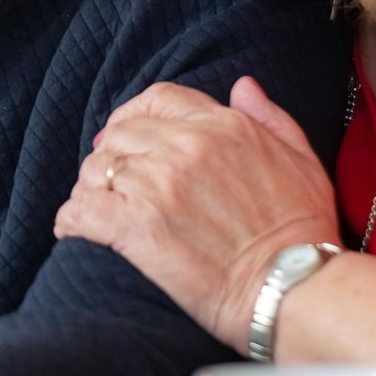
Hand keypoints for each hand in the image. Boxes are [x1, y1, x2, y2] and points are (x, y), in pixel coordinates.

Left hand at [54, 77, 341, 347]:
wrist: (295, 289)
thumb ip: (268, 117)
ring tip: (96, 210)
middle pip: (120, 134)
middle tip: (110, 184)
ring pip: (97, 170)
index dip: (133, 116)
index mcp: (222, 125)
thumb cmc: (304, 232)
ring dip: (92, 189)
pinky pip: (82, 210)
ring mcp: (159, 184)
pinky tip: (74, 232)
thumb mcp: (302, 160)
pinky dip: (72, 220)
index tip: (124, 138)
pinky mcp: (137, 226)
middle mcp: (186, 146)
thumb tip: (241, 85)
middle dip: (111, 157)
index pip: (157, 99)